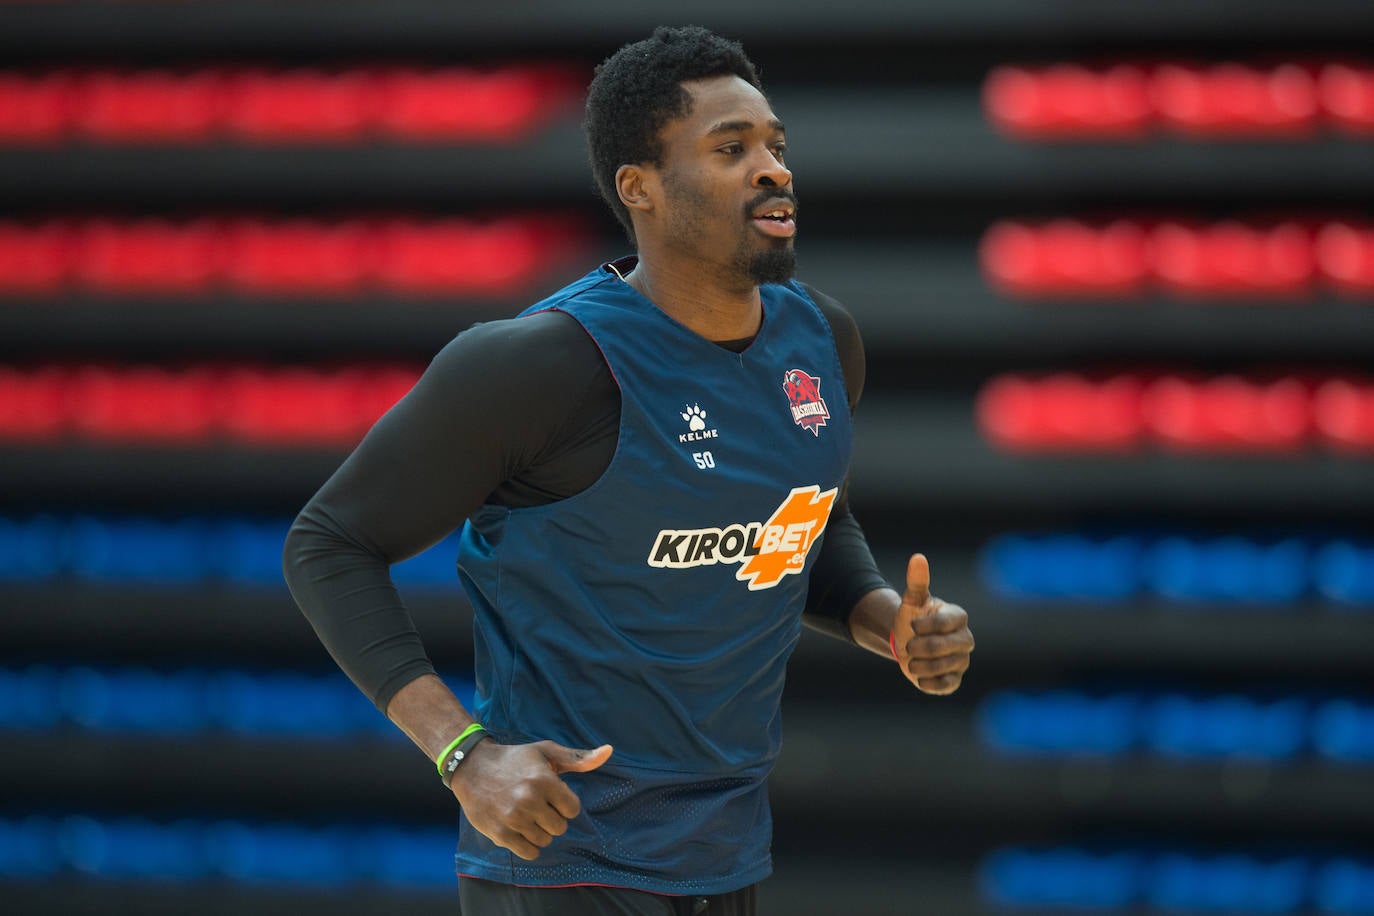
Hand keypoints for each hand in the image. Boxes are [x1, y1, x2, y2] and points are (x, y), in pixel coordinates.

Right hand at [450, 738, 612, 860]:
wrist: (472, 767)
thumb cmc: (514, 759)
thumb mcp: (546, 752)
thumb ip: (578, 758)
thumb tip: (610, 751)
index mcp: (544, 780)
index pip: (573, 809)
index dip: (564, 804)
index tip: (552, 796)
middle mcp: (529, 800)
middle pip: (560, 827)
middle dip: (552, 818)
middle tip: (538, 806)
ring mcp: (514, 818)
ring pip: (545, 841)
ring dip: (540, 831)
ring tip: (527, 815)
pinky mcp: (500, 833)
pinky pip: (529, 852)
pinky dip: (529, 845)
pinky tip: (521, 829)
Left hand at [890, 553, 973, 694]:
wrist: (907, 642)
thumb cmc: (913, 618)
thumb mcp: (912, 600)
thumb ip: (917, 581)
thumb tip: (918, 558)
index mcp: (958, 617)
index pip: (946, 623)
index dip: (925, 626)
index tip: (912, 626)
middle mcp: (965, 639)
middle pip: (946, 647)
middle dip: (921, 647)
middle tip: (908, 646)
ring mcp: (961, 661)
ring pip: (944, 667)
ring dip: (920, 665)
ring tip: (911, 660)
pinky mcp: (954, 680)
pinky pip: (946, 685)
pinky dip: (929, 682)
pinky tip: (918, 676)